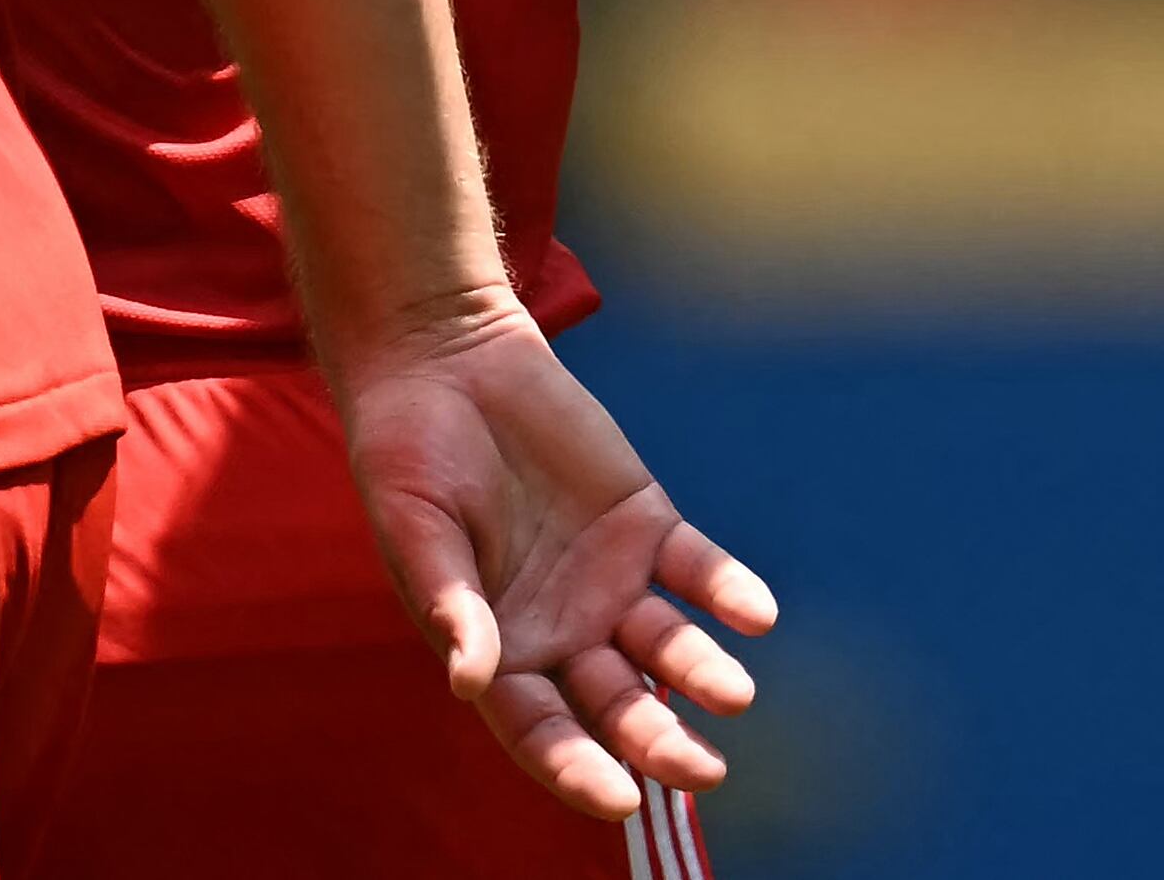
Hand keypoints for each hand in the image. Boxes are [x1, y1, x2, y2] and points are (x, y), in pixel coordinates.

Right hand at [339, 302, 777, 817]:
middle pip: (618, 705)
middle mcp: (563, 633)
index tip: (619, 799)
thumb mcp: (417, 530)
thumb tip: (471, 681)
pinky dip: (726, 591)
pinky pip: (695, 569)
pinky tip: (755, 613)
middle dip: (657, 741)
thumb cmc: (408, 458)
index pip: (543, 730)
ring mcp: (610, 582)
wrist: (446, 364)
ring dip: (702, 673)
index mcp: (499, 652)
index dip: (577, 769)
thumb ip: (451, 601)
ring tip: (734, 695)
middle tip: (703, 771)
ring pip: (666, 646)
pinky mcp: (646, 524)